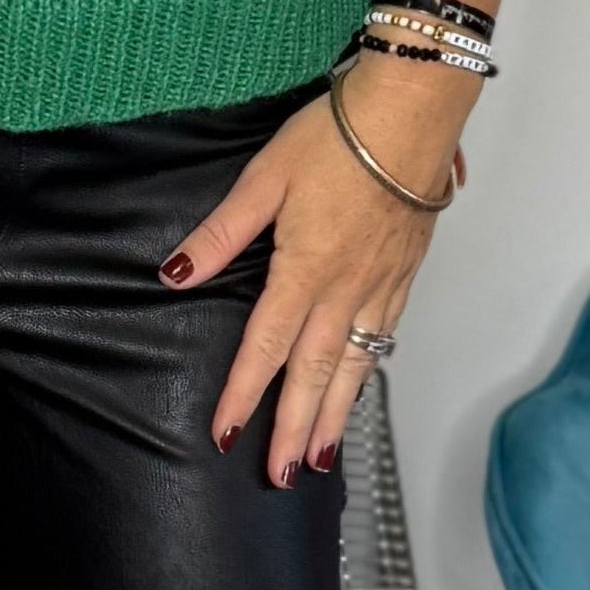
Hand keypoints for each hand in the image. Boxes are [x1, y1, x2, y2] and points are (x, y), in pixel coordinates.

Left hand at [160, 70, 460, 480]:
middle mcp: (346, 289)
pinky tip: (360, 385)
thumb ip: (221, 233)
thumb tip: (175, 274)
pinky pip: (384, 336)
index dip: (244, 395)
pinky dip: (370, 372)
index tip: (226, 435)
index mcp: (305, 270)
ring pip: (356, 365)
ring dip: (334, 415)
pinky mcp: (406, 271)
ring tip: (318, 456)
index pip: (266, 347)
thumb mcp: (264, 177)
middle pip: (315, 374)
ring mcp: (382, 284)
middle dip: (293, 429)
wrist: (414, 113)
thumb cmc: (337, 136)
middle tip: (280, 476)